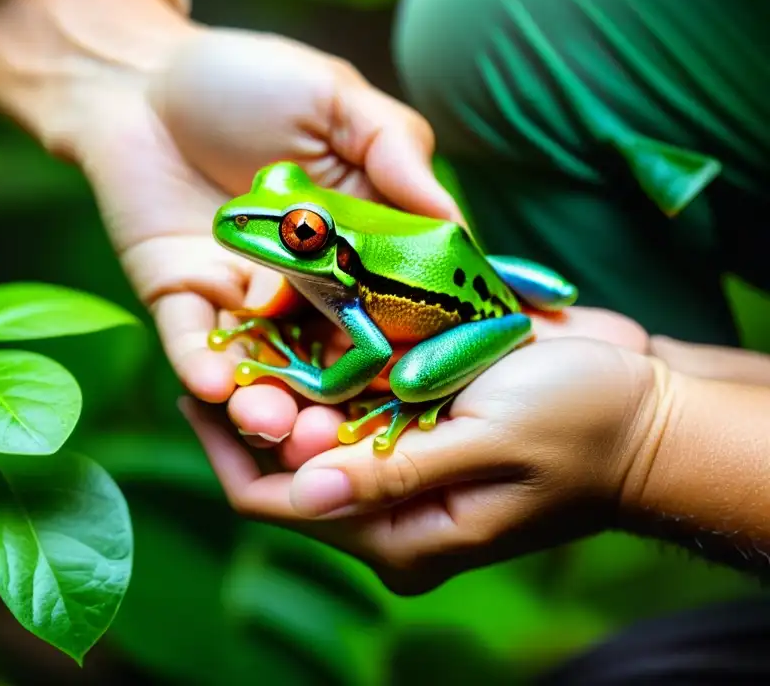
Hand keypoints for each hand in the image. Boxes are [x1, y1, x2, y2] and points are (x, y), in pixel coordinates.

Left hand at [73, 19, 462, 408]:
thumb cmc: (252, 79)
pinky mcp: (179, 296)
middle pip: (330, 359)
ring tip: (272, 426)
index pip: (396, 309)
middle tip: (337, 441)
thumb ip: (398, 157)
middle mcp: (306, 287)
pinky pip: (190, 339)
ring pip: (262, 365)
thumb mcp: (341, 103)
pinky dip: (200, 364)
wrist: (144, 75)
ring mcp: (240, 297)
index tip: (424, 391)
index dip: (410, 352)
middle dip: (335, 403)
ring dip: (267, 402)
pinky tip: (212, 386)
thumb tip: (461, 228)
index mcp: (360, 246)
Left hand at [181, 333, 659, 594]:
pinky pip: (350, 390)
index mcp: (397, 531)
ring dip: (281, 373)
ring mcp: (397, 456)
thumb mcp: (489, 446)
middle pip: (285, 460)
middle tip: (215, 343)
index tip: (195, 391)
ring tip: (239, 317)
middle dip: (251, 403)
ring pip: (313, 418)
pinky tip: (295, 309)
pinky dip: (323, 355)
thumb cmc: (582, 428)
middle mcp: (386, 501)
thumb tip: (301, 491)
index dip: (227, 450)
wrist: (645, 405)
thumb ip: (396, 472)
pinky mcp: (413, 416)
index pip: (277, 503)